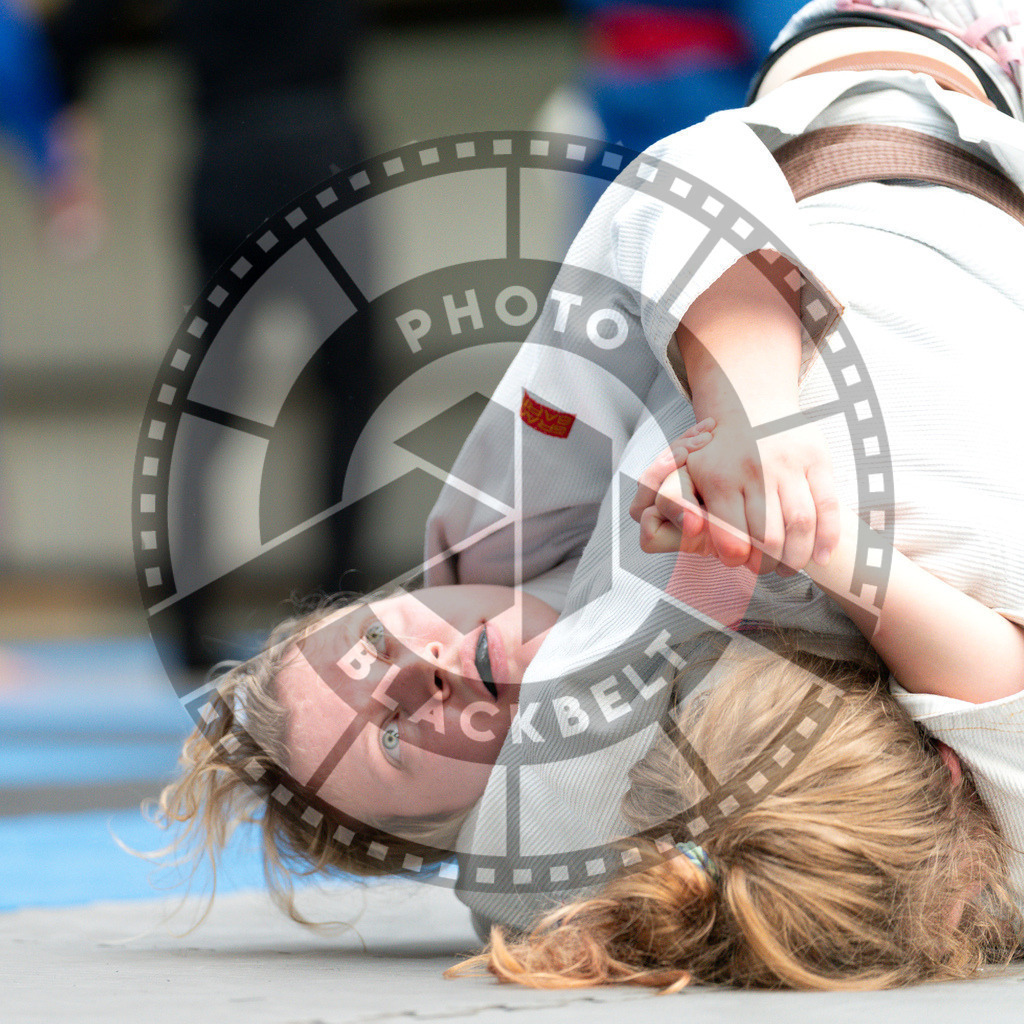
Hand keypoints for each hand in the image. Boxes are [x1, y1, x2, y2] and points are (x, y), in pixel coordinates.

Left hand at [632, 415, 838, 575]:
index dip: (735, 559)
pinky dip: (828, 538)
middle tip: (763, 569)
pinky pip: (829, 505)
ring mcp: (790, 463)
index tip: (736, 562)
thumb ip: (668, 500)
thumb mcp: (682, 467)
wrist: (751, 400)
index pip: (732, 539)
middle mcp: (756, 469)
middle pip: (769, 538)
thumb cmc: (714, 448)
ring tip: (788, 566)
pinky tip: (822, 556)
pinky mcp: (817, 459)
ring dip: (797, 556)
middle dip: (767, 564)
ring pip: (800, 525)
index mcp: (719, 477)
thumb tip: (659, 525)